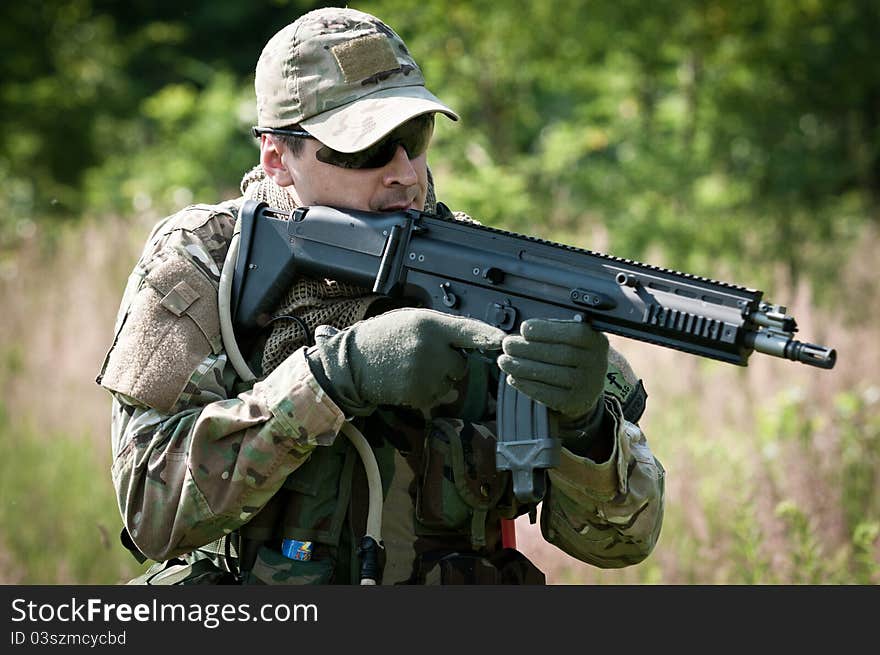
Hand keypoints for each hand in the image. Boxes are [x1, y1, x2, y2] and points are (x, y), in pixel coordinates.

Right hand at [306, 308, 505, 415]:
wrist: (352, 363)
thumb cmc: (383, 338)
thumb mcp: (411, 321)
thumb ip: (441, 329)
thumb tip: (472, 341)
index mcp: (429, 324)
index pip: (467, 330)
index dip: (488, 336)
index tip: (505, 341)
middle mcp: (429, 348)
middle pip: (460, 364)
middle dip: (448, 362)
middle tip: (420, 356)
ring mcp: (424, 373)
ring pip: (449, 382)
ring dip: (437, 379)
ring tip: (409, 368)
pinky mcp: (418, 394)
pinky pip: (436, 396)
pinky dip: (425, 392)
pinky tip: (405, 381)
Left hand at [497, 318, 607, 419]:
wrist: (584, 387)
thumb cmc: (569, 355)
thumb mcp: (567, 338)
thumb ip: (548, 332)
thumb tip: (518, 333)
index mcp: (596, 340)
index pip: (574, 333)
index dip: (547, 330)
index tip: (524, 329)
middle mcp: (596, 362)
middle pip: (561, 354)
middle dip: (529, 348)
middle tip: (507, 345)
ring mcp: (588, 384)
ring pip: (553, 374)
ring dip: (523, 367)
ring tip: (504, 361)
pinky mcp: (575, 402)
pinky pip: (548, 394)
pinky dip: (527, 385)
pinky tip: (514, 377)